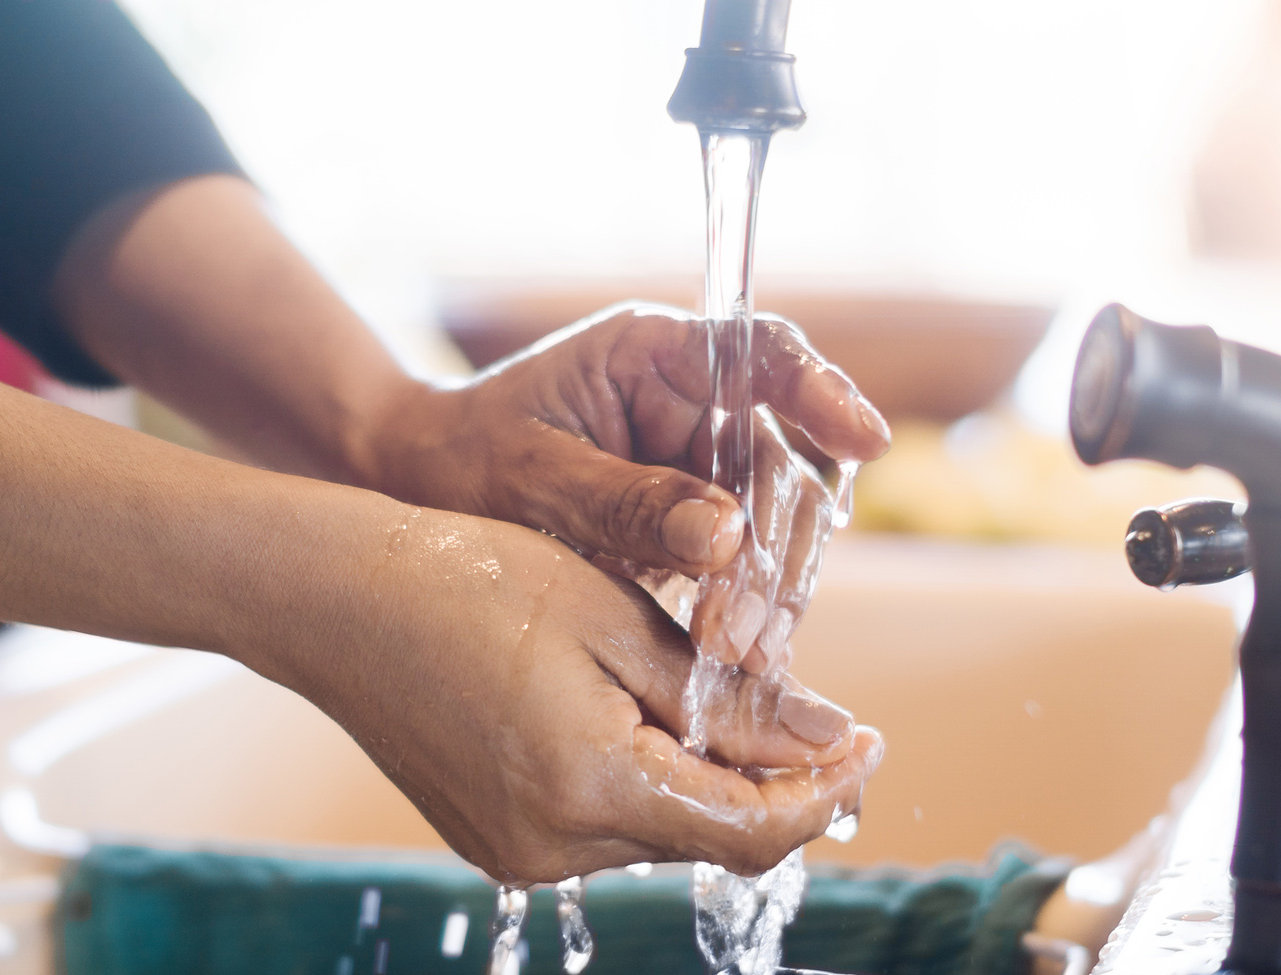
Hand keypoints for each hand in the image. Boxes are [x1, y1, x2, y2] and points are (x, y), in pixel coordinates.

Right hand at [241, 507, 882, 882]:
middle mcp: (553, 847)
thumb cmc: (475, 579)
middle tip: (815, 716)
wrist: (339, 597)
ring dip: (707, 779)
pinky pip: (602, 825)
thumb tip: (828, 744)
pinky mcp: (495, 840)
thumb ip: (731, 702)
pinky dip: (645, 780)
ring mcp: (517, 852)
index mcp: (591, 788)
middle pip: (708, 837)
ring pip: (658, 830)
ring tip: (720, 697)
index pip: (751, 830)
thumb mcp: (620, 622)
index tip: (873, 743)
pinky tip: (644, 716)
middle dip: (773, 783)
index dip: (824, 793)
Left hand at [363, 304, 889, 667]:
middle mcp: (693, 407)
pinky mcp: (694, 530)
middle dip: (777, 545)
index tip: (865, 441)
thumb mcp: (532, 476)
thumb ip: (624, 500)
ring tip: (740, 658)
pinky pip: (745, 569)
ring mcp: (699, 470)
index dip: (824, 391)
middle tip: (748, 627)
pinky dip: (745, 616)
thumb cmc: (460, 458)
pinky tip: (737, 666)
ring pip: (773, 526)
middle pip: (780, 462)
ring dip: (768, 592)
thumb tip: (725, 535)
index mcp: (656, 357)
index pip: (764, 355)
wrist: (416, 494)